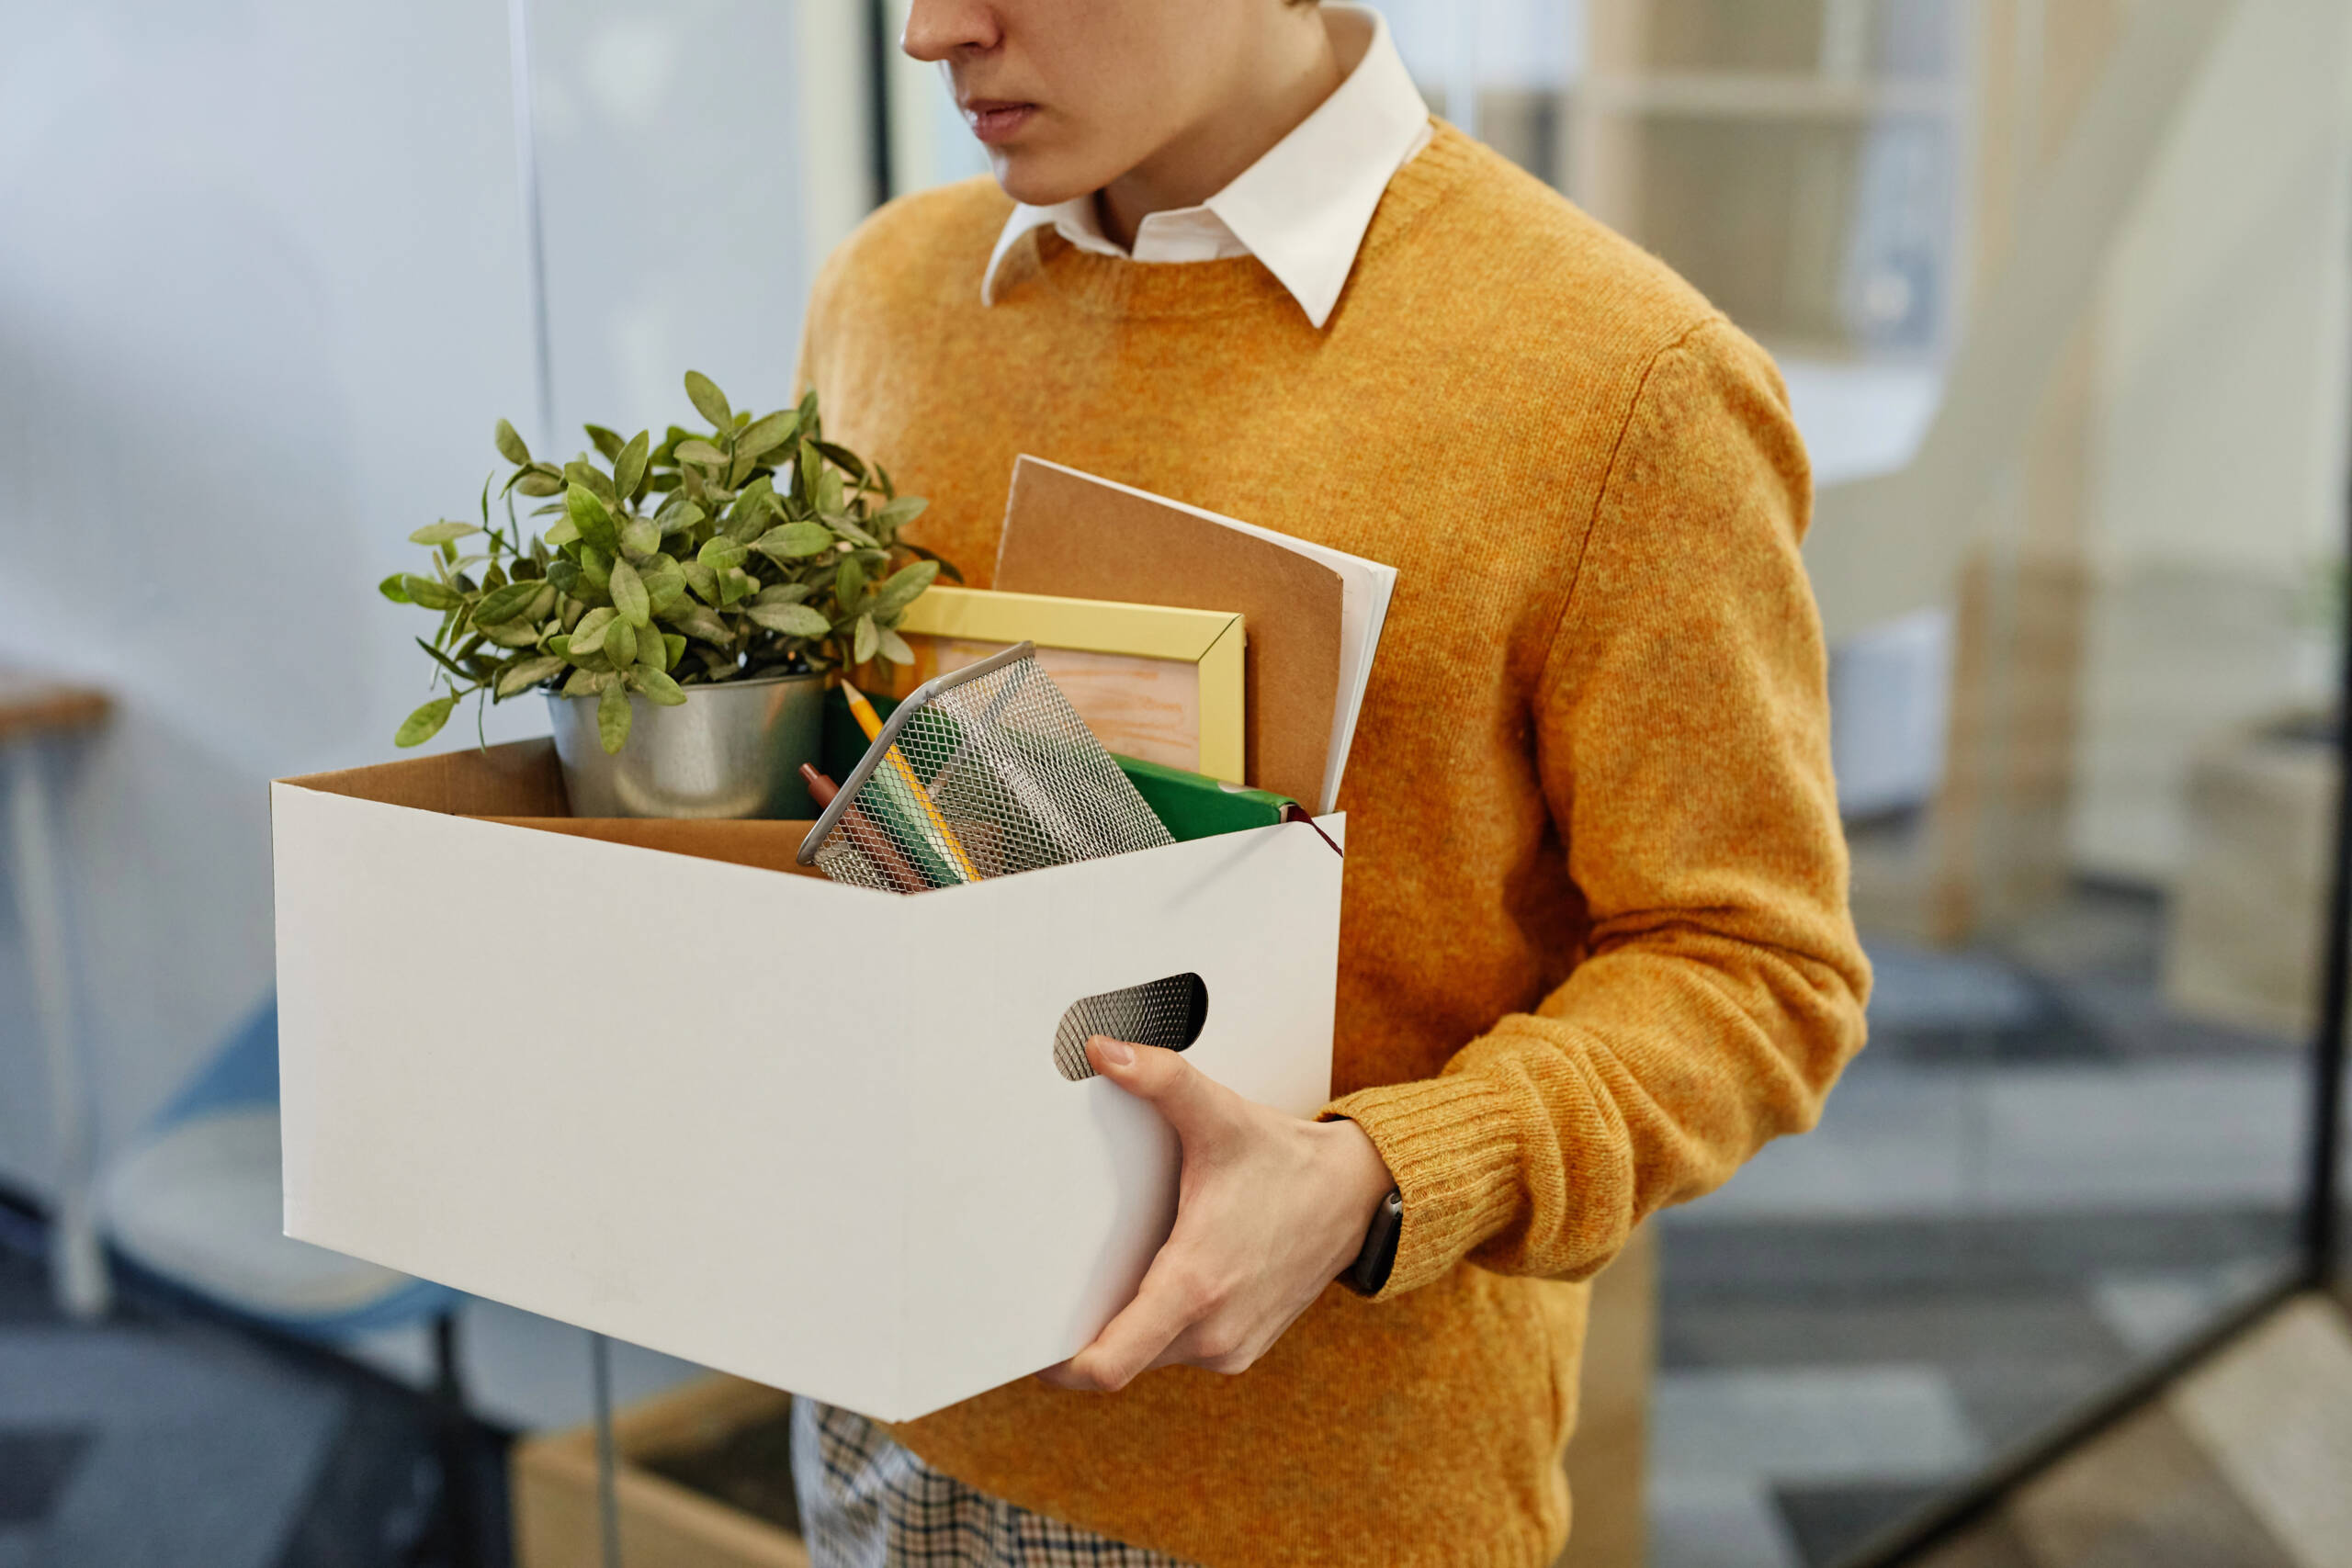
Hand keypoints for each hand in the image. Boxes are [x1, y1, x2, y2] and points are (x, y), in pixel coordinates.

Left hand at [1038, 1035, 1395, 1392]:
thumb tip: (1101, 1050)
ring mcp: (1229, 1348)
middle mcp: (1212, 1331)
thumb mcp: (1218, 1114)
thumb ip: (1159, 1079)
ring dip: (1123, 1328)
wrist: (1355, 1197)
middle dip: (1082, 1336)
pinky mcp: (1241, 1350)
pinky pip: (1177, 1350)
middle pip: (1118, 1360)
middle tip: (1048, 1295)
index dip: (1058, 1366)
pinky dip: (1157, 1327)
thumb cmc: (1283, 1159)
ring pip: (1147, 1356)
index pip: (1108, 1364)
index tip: (1026, 1344)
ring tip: (1104, 1278)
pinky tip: (1154, 1279)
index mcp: (1194, 1284)